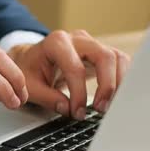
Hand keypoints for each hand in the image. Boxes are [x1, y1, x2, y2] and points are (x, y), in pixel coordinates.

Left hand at [8, 30, 130, 119]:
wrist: (30, 59)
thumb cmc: (29, 70)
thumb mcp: (30, 86)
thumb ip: (47, 98)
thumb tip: (67, 109)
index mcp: (55, 43)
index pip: (75, 68)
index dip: (79, 93)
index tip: (77, 112)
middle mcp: (76, 39)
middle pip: (104, 56)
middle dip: (106, 85)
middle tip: (100, 108)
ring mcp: (90, 44)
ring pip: (116, 58)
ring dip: (117, 83)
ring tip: (108, 104)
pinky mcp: (99, 52)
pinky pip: (118, 62)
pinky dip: (121, 79)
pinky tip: (114, 96)